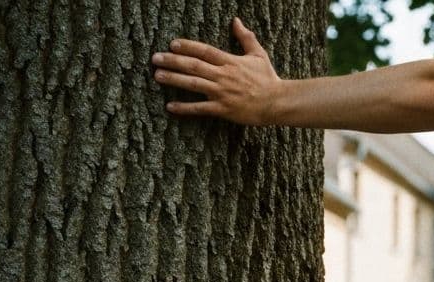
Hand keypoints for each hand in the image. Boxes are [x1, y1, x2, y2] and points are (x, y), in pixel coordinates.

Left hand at [152, 17, 280, 124]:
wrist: (278, 103)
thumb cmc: (268, 79)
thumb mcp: (258, 55)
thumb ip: (246, 38)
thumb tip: (236, 21)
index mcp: (230, 62)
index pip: (205, 51)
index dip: (188, 46)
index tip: (172, 44)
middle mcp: (224, 76)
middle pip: (193, 66)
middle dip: (173, 61)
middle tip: (155, 58)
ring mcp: (222, 93)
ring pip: (193, 84)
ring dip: (173, 79)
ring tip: (157, 75)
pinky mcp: (223, 109)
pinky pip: (200, 108)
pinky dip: (184, 108)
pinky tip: (170, 107)